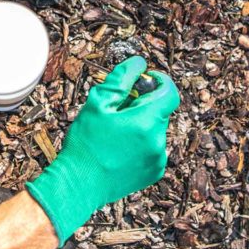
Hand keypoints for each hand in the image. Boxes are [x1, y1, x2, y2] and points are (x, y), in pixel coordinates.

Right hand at [26, 56, 179, 244]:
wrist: (79, 185)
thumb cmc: (85, 144)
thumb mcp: (98, 103)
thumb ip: (122, 78)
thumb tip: (139, 63)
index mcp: (147, 121)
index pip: (169, 92)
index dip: (159, 81)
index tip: (143, 79)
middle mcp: (158, 141)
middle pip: (160, 110)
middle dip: (143, 104)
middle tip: (116, 110)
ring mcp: (158, 159)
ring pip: (155, 129)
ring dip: (141, 124)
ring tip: (115, 133)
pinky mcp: (154, 172)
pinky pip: (153, 148)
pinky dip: (141, 142)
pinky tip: (119, 148)